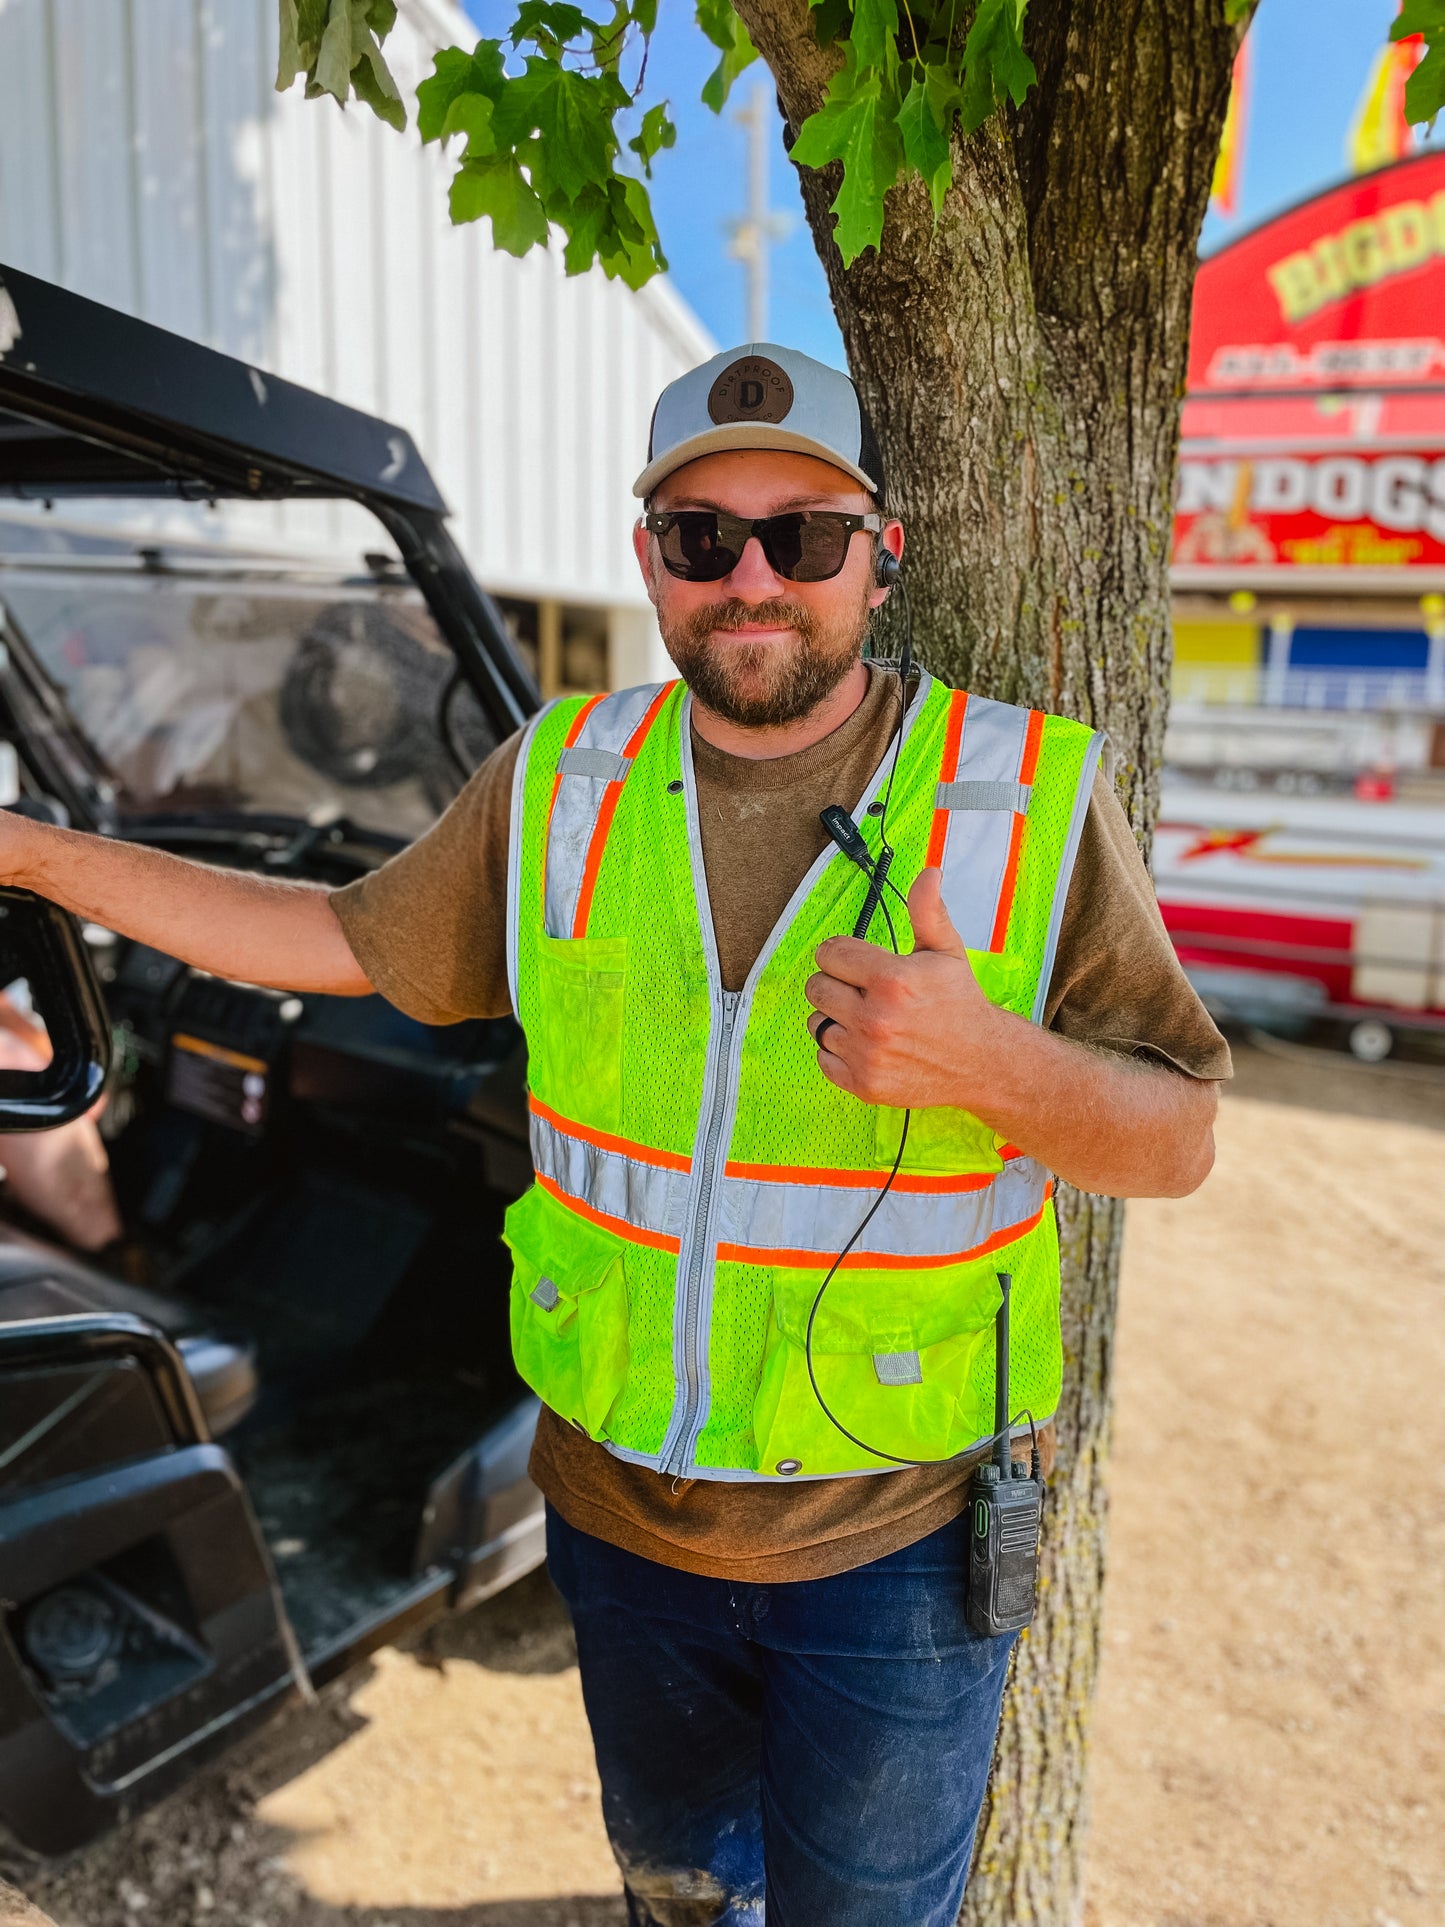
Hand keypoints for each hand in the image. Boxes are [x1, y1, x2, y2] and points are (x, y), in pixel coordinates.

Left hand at [805, 868, 1014, 1109]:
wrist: (982, 1062)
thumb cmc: (960, 1004)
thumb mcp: (946, 952)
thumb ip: (928, 912)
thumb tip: (928, 872)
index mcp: (892, 980)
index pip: (830, 953)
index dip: (843, 954)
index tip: (858, 963)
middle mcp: (875, 1018)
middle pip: (817, 987)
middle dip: (837, 984)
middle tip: (864, 991)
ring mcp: (867, 1055)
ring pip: (817, 1023)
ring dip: (837, 1018)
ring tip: (868, 1018)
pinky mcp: (863, 1084)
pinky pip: (823, 1057)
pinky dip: (839, 1051)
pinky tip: (867, 1045)